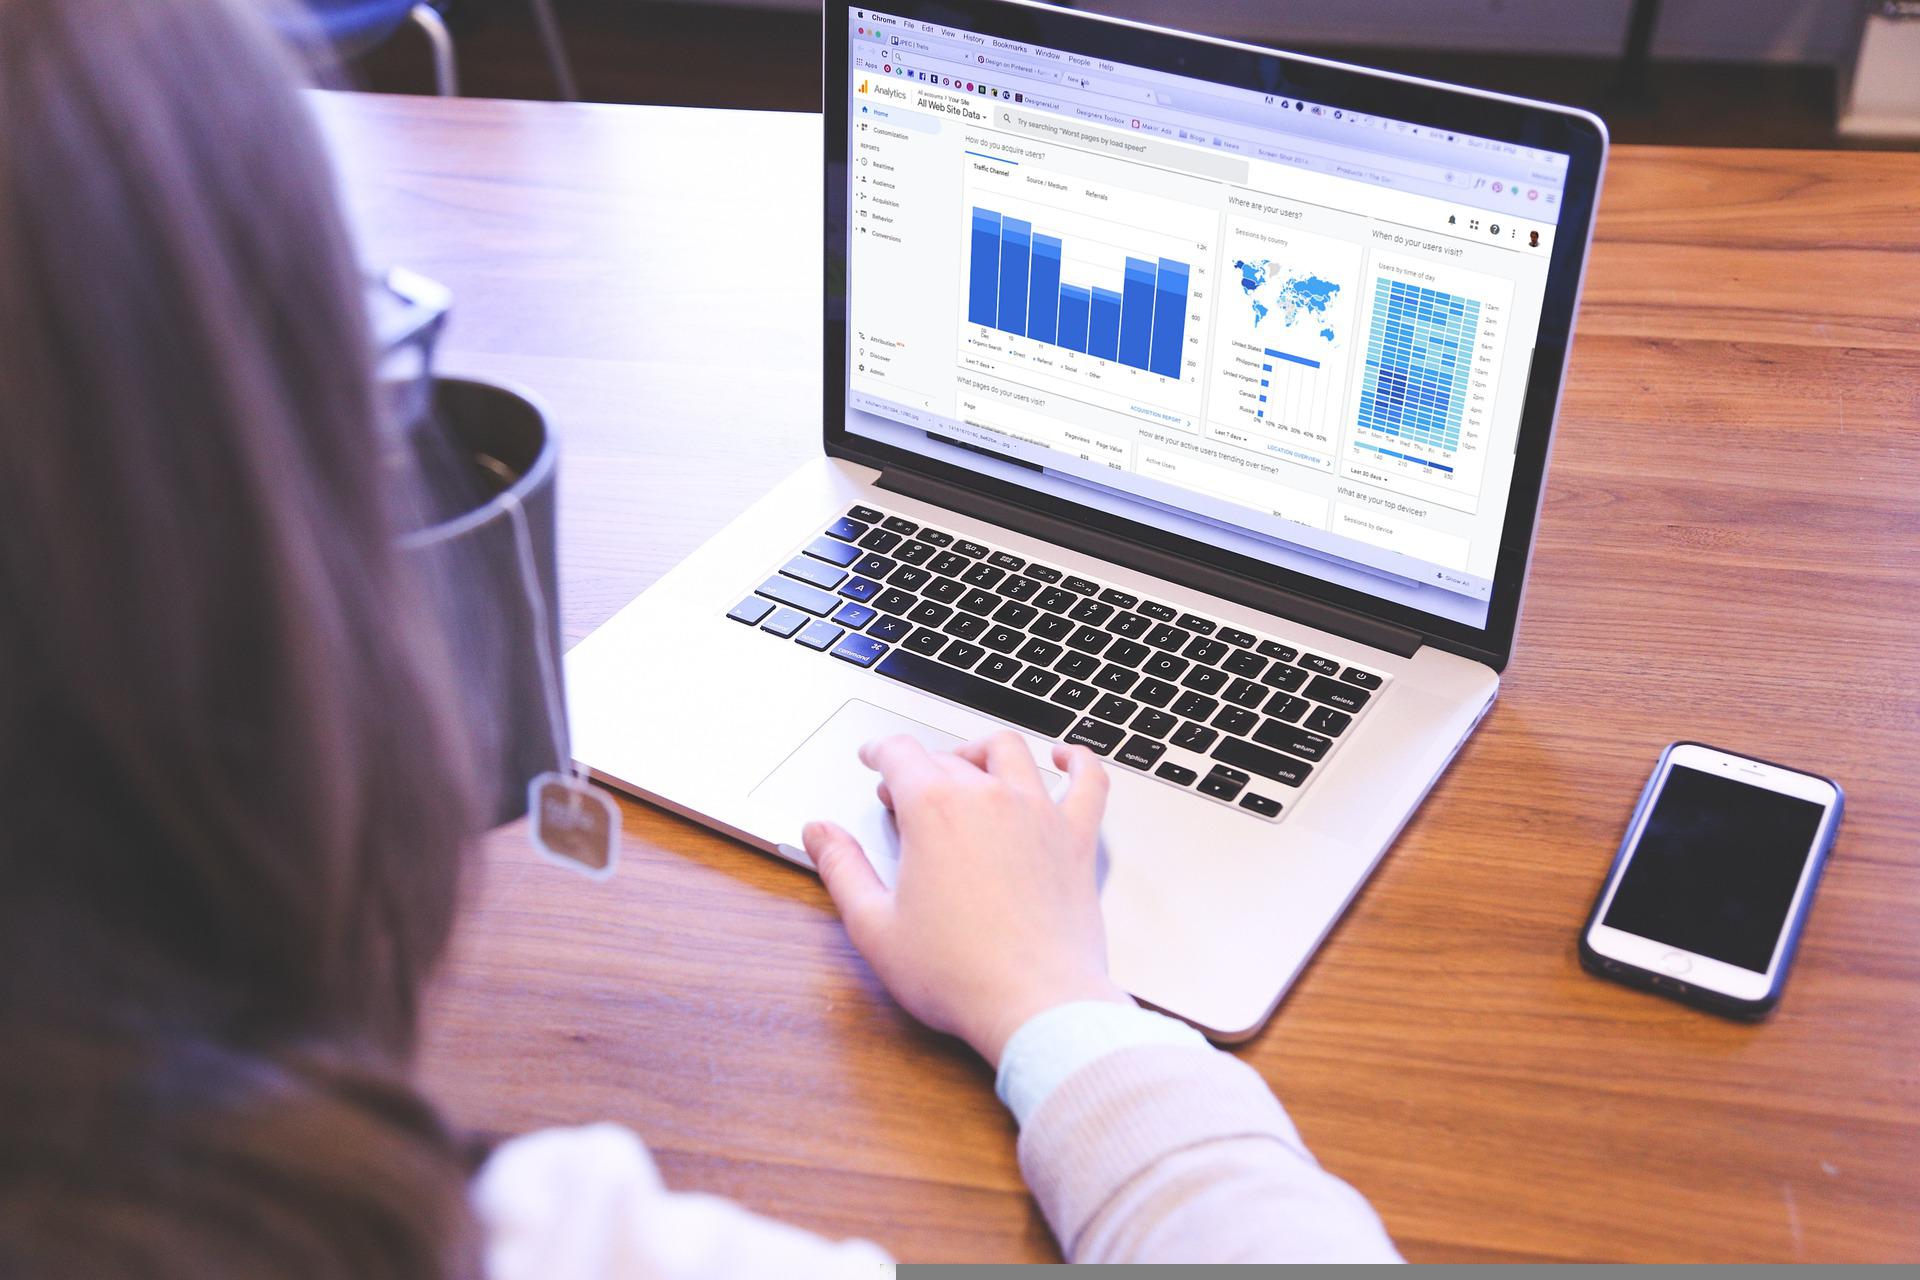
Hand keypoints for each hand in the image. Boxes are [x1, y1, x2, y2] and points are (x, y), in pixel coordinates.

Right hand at [802, 732, 1131, 1066]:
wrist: (1036, 1005)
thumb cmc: (958, 975)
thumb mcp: (875, 926)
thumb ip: (842, 869)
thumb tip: (819, 832)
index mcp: (934, 811)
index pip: (900, 754)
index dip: (879, 751)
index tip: (873, 757)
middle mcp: (988, 798)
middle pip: (948, 757)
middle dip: (920, 767)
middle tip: (906, 793)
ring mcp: (1038, 814)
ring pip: (1010, 753)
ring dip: (982, 750)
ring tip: (968, 764)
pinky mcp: (1077, 839)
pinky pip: (1090, 781)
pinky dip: (1080, 761)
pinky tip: (1068, 757)